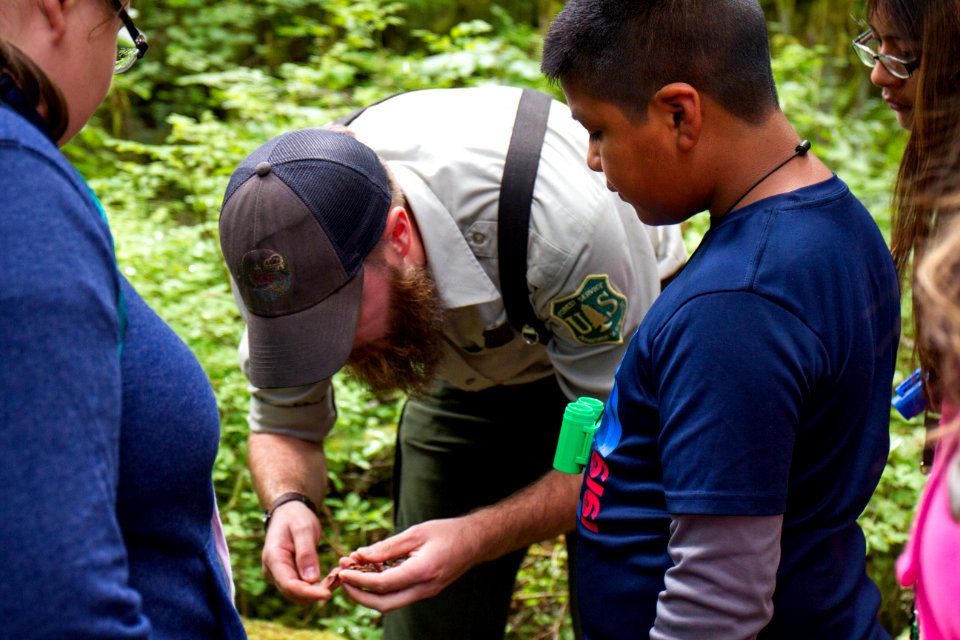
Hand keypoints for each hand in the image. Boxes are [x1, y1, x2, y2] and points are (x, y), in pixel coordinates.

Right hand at [261, 501, 333, 603]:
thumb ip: (306, 553)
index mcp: (273, 558)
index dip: (308, 593)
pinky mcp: (289, 576)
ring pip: (299, 594)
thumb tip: (312, 580)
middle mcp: (272, 572)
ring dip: (319, 590)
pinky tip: (332, 576)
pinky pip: (303, 587)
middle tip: (340, 580)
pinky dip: (318, 586)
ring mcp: (279, 576)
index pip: (289, 585)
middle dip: (316, 592)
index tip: (328, 594)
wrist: (289, 513)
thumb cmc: (295, 517)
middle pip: (294, 593)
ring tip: (338, 576)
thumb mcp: (303, 529)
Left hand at [333, 517, 482, 611]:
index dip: (358, 579)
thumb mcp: (416, 532)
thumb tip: (361, 556)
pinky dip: (381, 587)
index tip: (342, 570)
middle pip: (383, 604)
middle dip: (358, 595)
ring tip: (354, 569)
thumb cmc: (447, 532)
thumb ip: (388, 547)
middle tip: (342, 577)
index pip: (382, 584)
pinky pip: (398, 595)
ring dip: (368, 591)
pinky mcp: (425, 590)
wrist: (476, 541)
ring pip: (390, 603)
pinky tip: (373, 569)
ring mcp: (426, 592)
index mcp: (422, 571)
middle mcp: (424, 588)